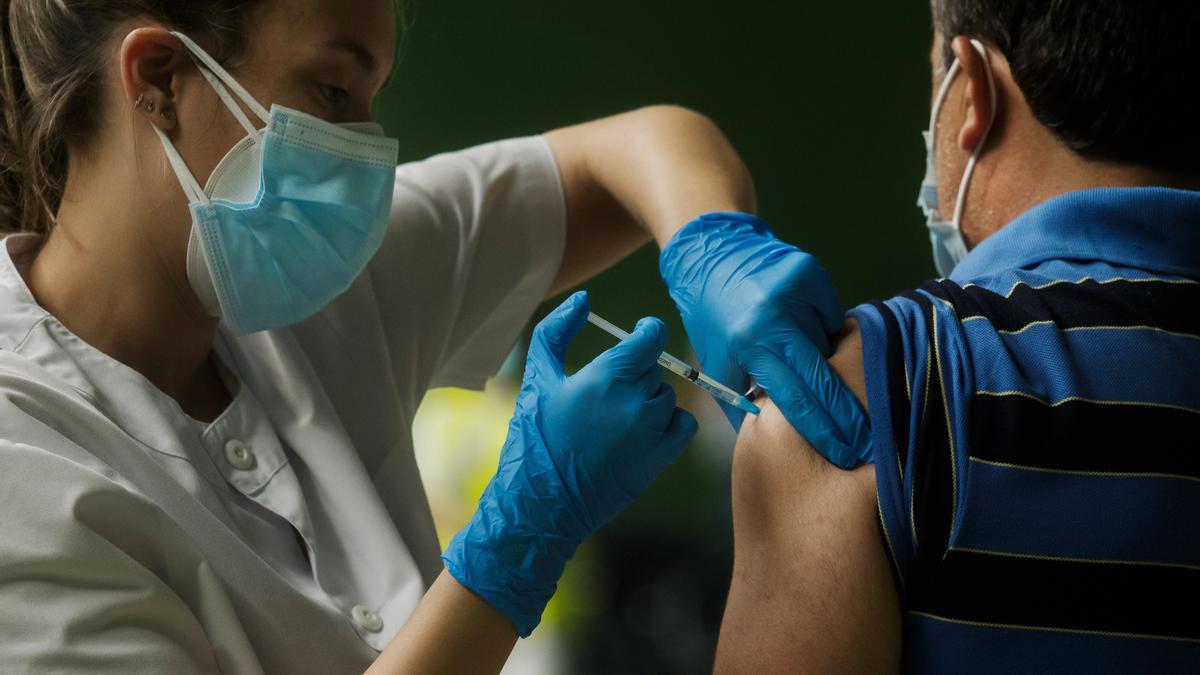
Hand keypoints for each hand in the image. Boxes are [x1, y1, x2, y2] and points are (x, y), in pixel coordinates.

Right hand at [442, 291, 697, 636]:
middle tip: (606, 392)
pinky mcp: (661, 458)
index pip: (653, 336)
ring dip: (648, 399)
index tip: (639, 336)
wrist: (542, 502)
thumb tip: (582, 299)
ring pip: (666, 396)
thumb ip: (557, 329)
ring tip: (615, 417)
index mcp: (609, 376)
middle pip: (655, 368)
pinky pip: (682, 425)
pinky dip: (668, 423)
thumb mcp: (538, 377)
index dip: (648, 331)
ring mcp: (653, 431)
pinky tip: (641, 431)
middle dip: (635, 372)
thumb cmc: (535, 437)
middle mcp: (637, 400)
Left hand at [659, 212, 870, 467]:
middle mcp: (772, 315)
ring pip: (828, 344)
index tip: (844, 453)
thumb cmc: (713, 319)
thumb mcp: (716, 364)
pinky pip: (831, 315)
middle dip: (848, 414)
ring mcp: (795, 291)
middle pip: (823, 376)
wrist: (712, 255)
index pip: (794, 397)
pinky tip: (801, 322)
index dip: (822, 428)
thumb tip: (774, 440)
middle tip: (867, 442)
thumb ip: (743, 402)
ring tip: (803, 357)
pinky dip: (822, 326)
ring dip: (822, 360)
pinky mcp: (811, 273)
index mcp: (746, 344)